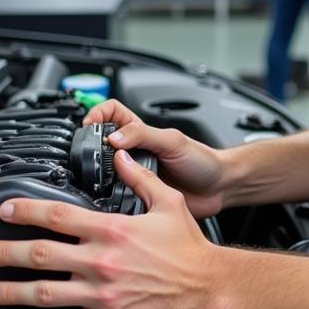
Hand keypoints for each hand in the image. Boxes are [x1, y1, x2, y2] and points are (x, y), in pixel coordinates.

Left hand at [0, 150, 217, 308]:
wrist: (209, 289)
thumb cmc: (191, 250)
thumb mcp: (168, 203)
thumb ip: (139, 179)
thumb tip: (121, 158)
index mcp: (112, 230)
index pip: (58, 215)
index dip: (26, 211)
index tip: (5, 210)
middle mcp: (101, 262)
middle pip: (40, 255)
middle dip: (3, 253)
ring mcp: (101, 295)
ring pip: (44, 294)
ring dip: (10, 292)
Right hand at [83, 99, 225, 217]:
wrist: (218, 188)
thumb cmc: (202, 161)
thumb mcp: (172, 141)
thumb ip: (143, 136)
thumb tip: (113, 138)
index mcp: (141, 132)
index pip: (110, 112)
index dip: (97, 114)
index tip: (90, 126)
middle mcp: (135, 151)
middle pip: (101, 143)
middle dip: (92, 146)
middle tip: (90, 154)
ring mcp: (135, 173)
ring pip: (105, 171)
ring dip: (100, 173)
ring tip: (99, 175)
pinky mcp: (138, 195)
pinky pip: (116, 195)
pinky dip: (110, 195)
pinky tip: (113, 196)